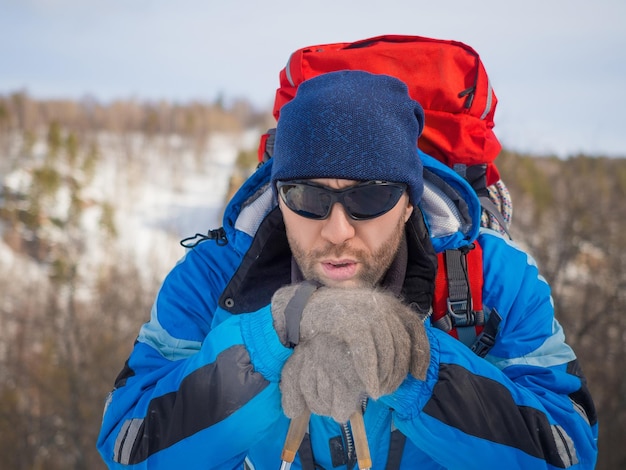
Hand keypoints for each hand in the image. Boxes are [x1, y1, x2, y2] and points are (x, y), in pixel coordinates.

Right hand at [273, 285, 429, 420]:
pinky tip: (370, 387)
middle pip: (402, 344)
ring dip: (387, 376)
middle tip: (391, 388)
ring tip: (380, 390)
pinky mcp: (352, 324)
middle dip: (399, 371)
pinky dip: (371, 374)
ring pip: (388, 351)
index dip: (421, 353)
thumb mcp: (365, 318)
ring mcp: (367, 313)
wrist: (306, 307)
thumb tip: (410, 359)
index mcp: (388, 302)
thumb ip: (385, 330)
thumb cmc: (336, 317)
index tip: (419, 375)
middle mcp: (382, 304)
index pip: (415, 327)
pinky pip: (368, 354)